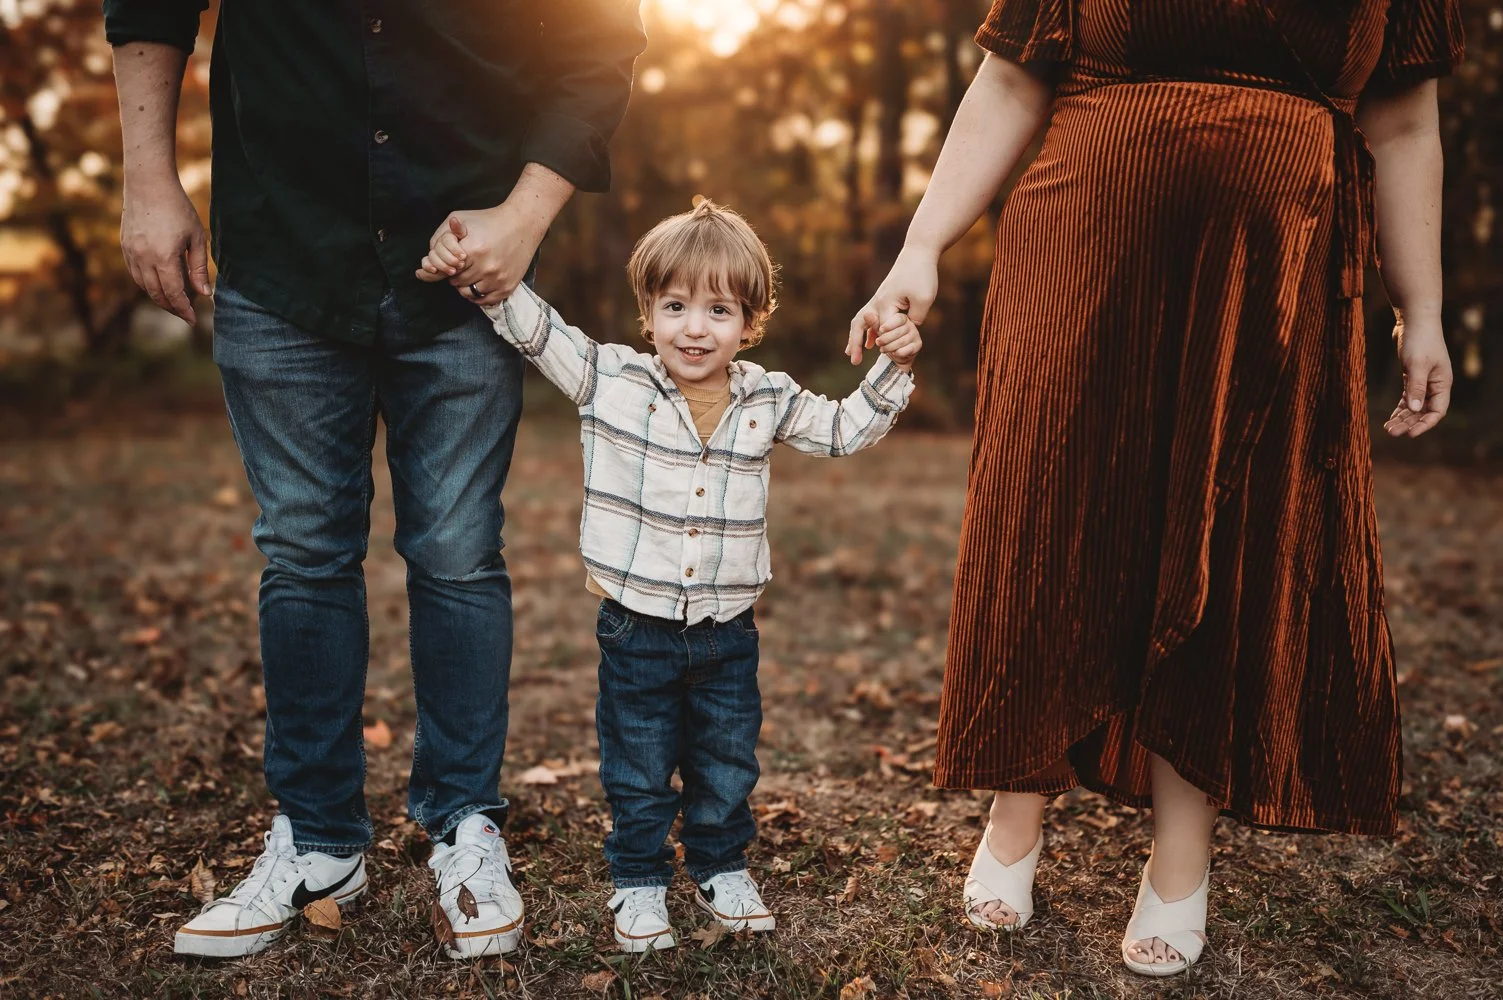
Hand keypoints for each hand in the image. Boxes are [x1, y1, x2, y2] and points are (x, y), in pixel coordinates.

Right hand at [120, 178, 209, 323]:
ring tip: (174, 303)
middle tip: (185, 315)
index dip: (184, 310)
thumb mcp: (196, 237)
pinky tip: (158, 286)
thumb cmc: (178, 208)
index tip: (193, 320)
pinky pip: (134, 274)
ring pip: (143, 286)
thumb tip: (204, 294)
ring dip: (158, 298)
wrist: (148, 184)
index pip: (174, 293)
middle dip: (172, 308)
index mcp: (164, 257)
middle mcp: (144, 258)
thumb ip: (199, 268)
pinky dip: (146, 285)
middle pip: (157, 294)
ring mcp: (131, 252)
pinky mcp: (125, 246)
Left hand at [426, 200, 547, 306]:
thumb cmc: (489, 220)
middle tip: (462, 265)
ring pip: (468, 293)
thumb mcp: (461, 219)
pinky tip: (479, 284)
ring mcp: (497, 279)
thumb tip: (425, 266)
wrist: (522, 224)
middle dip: (454, 275)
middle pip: (455, 282)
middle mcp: (485, 267)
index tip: (447, 265)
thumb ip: (441, 238)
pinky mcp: (507, 287)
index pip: (445, 270)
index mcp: (472, 250)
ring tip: (470, 274)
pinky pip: (484, 301)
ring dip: (465, 286)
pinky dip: (478, 295)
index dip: (443, 267)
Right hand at [847, 244, 938, 364]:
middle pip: (860, 326)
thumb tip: (908, 330)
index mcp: (886, 303)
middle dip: (855, 344)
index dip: (889, 343)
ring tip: (851, 355)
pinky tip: (869, 343)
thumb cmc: (922, 274)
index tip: (897, 353)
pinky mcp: (884, 298)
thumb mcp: (924, 299)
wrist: (918, 252)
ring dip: (856, 338)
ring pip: (861, 322)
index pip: (883, 331)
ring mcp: (878, 299)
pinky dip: (867, 331)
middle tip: (854, 361)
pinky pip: (870, 318)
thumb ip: (915, 319)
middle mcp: (877, 302)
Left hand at [874, 314, 922, 370]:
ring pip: (902, 341)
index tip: (881, 330)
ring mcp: (915, 334)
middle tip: (878, 343)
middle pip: (899, 331)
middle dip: (886, 339)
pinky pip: (907, 350)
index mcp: (901, 318)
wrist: (894, 356)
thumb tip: (867, 314)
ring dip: (890, 347)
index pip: (898, 319)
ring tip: (883, 349)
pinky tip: (893, 353)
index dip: (890, 325)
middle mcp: (911, 325)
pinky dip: (897, 353)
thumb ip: (874, 323)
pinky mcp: (918, 345)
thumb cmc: (886, 340)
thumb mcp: (878, 332)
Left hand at [1382, 316, 1450, 436]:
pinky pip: (1407, 397)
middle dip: (1409, 423)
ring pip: (1414, 406)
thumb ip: (1415, 387)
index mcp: (1442, 383)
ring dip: (1403, 418)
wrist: (1414, 319)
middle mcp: (1435, 385)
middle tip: (1391, 433)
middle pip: (1423, 411)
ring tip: (1388, 429)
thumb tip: (1414, 409)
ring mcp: (1424, 381)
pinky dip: (1400, 408)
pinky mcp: (1412, 376)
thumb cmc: (1419, 340)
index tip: (1410, 434)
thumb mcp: (1417, 365)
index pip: (1437, 411)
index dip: (1424, 424)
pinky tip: (1391, 418)